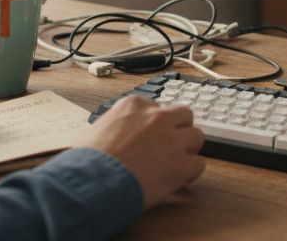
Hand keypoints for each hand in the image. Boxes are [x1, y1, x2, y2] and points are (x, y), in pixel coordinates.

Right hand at [76, 96, 204, 208]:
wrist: (92, 181)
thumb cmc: (87, 161)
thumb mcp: (94, 130)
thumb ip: (111, 126)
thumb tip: (109, 138)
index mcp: (134, 105)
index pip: (157, 107)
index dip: (156, 125)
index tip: (151, 137)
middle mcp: (156, 117)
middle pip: (184, 115)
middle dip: (179, 130)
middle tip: (170, 146)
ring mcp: (171, 139)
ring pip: (196, 136)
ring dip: (188, 150)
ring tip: (175, 163)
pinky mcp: (181, 164)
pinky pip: (199, 164)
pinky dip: (190, 173)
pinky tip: (177, 180)